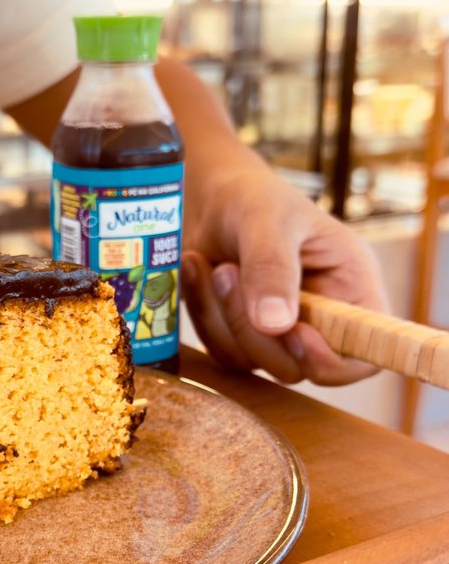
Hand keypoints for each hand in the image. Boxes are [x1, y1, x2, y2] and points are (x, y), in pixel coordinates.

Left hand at [181, 167, 389, 385]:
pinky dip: (205, 315)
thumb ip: (272, 268)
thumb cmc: (254, 197)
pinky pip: (223, 350)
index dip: (333, 359)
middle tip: (227, 272)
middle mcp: (323, 317)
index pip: (365, 352)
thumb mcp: (268, 220)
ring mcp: (282, 332)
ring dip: (223, 318)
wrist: (210, 196)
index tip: (294, 332)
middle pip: (299, 366)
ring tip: (213, 265)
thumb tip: (276, 325)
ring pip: (255, 361)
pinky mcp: (246, 336)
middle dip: (255, 330)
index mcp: (351, 286)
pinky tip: (198, 270)